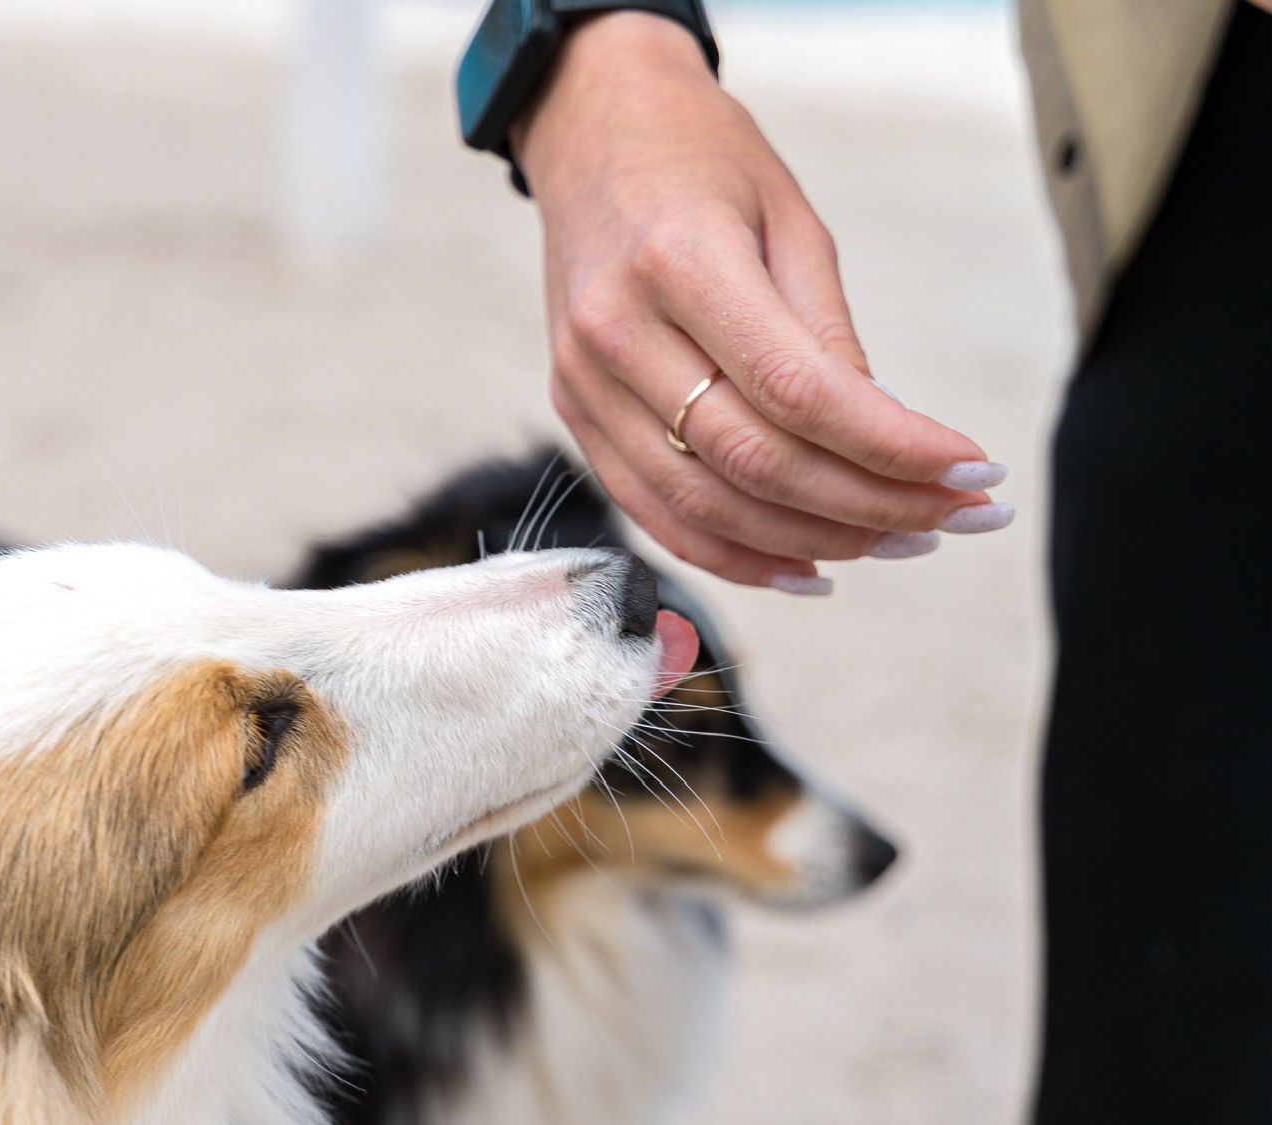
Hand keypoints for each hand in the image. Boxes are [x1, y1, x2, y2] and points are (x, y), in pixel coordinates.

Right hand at [513, 12, 1008, 591]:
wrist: (590, 134)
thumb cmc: (703, 165)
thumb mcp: (790, 219)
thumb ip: (829, 335)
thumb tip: (889, 444)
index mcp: (678, 261)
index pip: (799, 391)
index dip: (892, 448)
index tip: (972, 471)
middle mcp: (617, 332)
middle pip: (756, 460)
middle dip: (869, 504)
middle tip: (956, 520)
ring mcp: (584, 383)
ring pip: (705, 504)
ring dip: (812, 541)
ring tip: (897, 544)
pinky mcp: (573, 416)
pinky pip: (656, 512)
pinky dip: (733, 554)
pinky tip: (806, 569)